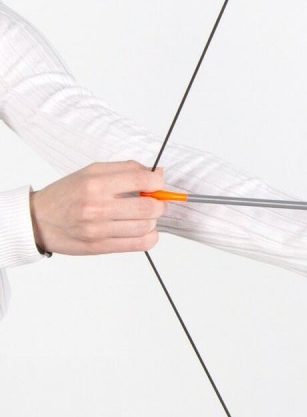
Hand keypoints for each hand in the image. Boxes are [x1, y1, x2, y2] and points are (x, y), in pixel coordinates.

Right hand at [29, 161, 165, 254]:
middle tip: (153, 201)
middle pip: (149, 207)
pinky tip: (143, 231)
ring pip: (146, 226)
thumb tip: (157, 173)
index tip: (156, 185)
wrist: (38, 220)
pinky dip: (150, 237)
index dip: (157, 183)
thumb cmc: (67, 194)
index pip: (142, 181)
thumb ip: (126, 169)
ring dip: (152, 221)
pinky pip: (139, 245)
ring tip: (143, 216)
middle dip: (159, 203)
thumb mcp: (92, 172)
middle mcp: (97, 206)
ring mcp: (98, 229)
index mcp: (96, 183)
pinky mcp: (100, 247)